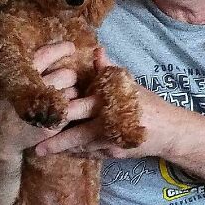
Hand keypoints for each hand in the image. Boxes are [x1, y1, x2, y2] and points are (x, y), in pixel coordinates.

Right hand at [0, 35, 80, 162]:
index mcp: (18, 75)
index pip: (46, 55)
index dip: (61, 49)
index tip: (70, 47)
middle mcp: (32, 91)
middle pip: (65, 74)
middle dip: (69, 73)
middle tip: (67, 75)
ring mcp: (43, 110)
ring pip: (71, 92)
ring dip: (71, 90)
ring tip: (64, 91)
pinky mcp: (51, 126)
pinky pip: (70, 109)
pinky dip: (69, 106)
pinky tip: (62, 106)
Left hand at [35, 48, 176, 159]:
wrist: (169, 131)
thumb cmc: (148, 104)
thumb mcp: (129, 84)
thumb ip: (108, 71)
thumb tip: (96, 50)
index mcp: (109, 103)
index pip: (80, 107)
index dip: (61, 112)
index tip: (43, 112)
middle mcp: (108, 125)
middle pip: (77, 134)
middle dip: (56, 140)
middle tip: (35, 145)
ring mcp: (111, 142)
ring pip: (82, 147)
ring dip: (63, 149)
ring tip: (42, 151)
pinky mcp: (114, 154)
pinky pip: (91, 154)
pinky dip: (78, 153)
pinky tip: (65, 153)